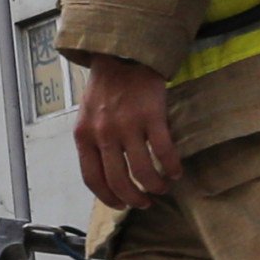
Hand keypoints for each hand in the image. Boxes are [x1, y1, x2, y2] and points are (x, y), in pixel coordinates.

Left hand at [71, 56, 183, 210]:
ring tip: (162, 187)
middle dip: (134, 199)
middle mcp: (103, 133)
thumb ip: (93, 142)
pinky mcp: (151, 115)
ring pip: (142, 171)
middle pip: (118, 181)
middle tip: (145, 202)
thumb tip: (106, 176)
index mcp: (84, 135)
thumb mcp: (88, 116)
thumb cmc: (106, 88)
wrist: (123, 54)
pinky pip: (163, 151)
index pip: (92, 178)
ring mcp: (127, 124)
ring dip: (155, 186)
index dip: (108, 198)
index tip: (121, 205)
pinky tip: (176, 171)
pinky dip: (171, 166)